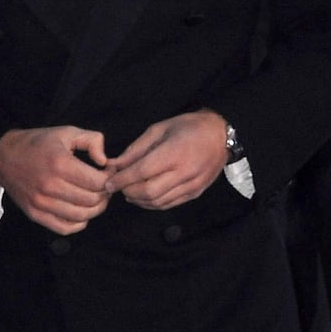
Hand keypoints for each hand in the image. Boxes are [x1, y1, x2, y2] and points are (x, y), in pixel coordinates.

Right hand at [0, 126, 109, 234]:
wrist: (3, 156)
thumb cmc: (37, 144)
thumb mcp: (66, 132)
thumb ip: (92, 140)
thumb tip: (104, 161)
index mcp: (60, 164)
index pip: (98, 182)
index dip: (109, 178)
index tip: (108, 173)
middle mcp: (50, 186)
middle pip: (92, 201)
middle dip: (105, 194)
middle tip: (104, 186)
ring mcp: (41, 203)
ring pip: (82, 216)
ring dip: (96, 209)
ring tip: (96, 198)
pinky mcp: (35, 214)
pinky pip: (65, 228)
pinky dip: (79, 223)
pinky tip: (81, 211)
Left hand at [104, 111, 227, 210]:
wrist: (222, 135)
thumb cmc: (189, 127)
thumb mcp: (159, 129)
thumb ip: (136, 149)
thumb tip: (114, 164)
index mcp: (173, 152)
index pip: (141, 172)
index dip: (121, 180)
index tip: (108, 182)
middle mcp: (184, 172)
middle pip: (148, 191)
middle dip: (128, 192)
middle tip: (118, 187)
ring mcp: (192, 185)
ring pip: (158, 201)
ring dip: (139, 200)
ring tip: (129, 192)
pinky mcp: (195, 193)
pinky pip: (169, 204)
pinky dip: (153, 204)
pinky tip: (144, 197)